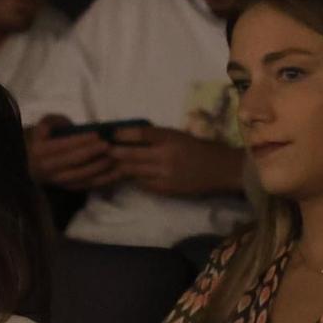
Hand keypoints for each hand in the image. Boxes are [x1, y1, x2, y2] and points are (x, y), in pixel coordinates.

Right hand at [27, 116, 117, 189]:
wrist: (40, 161)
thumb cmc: (49, 138)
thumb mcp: (47, 124)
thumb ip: (53, 120)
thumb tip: (61, 125)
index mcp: (39, 151)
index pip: (63, 145)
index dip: (80, 140)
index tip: (96, 134)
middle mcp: (46, 168)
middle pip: (73, 161)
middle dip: (92, 153)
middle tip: (107, 145)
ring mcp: (57, 180)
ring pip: (80, 176)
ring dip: (97, 168)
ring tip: (111, 157)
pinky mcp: (67, 187)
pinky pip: (84, 185)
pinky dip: (98, 179)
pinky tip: (109, 170)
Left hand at [108, 126, 244, 198]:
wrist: (220, 170)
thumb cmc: (200, 149)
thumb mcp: (179, 136)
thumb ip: (159, 138)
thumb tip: (133, 138)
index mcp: (170, 138)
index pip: (141, 133)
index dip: (123, 134)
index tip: (112, 134)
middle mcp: (165, 155)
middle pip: (132, 154)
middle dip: (115, 153)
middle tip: (103, 151)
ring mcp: (164, 174)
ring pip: (134, 171)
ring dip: (120, 168)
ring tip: (109, 165)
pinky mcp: (166, 188)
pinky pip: (143, 184)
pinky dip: (134, 179)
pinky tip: (128, 177)